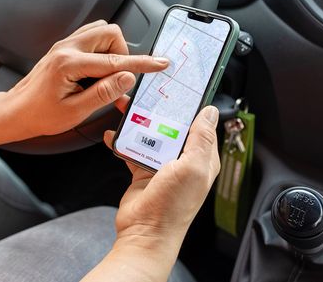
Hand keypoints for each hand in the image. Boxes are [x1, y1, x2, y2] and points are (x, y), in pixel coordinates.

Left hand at [4, 20, 169, 139]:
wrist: (16, 112)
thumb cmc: (39, 114)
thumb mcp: (75, 111)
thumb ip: (103, 93)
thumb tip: (126, 78)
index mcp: (69, 64)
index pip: (114, 60)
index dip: (141, 63)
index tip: (159, 63)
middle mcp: (66, 49)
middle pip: (109, 33)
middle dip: (122, 53)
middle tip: (117, 78)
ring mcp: (64, 46)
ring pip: (101, 32)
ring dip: (111, 51)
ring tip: (104, 77)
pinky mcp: (63, 49)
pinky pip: (90, 39)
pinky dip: (101, 52)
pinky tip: (95, 74)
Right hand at [104, 105, 220, 243]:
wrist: (144, 232)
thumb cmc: (172, 207)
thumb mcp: (192, 168)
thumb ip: (201, 138)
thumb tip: (210, 112)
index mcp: (202, 159)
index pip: (199, 125)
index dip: (190, 106)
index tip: (178, 89)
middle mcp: (183, 161)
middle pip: (172, 127)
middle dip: (158, 110)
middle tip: (145, 94)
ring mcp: (162, 166)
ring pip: (151, 135)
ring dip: (138, 122)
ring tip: (124, 108)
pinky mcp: (142, 171)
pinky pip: (133, 149)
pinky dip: (122, 141)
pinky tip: (112, 134)